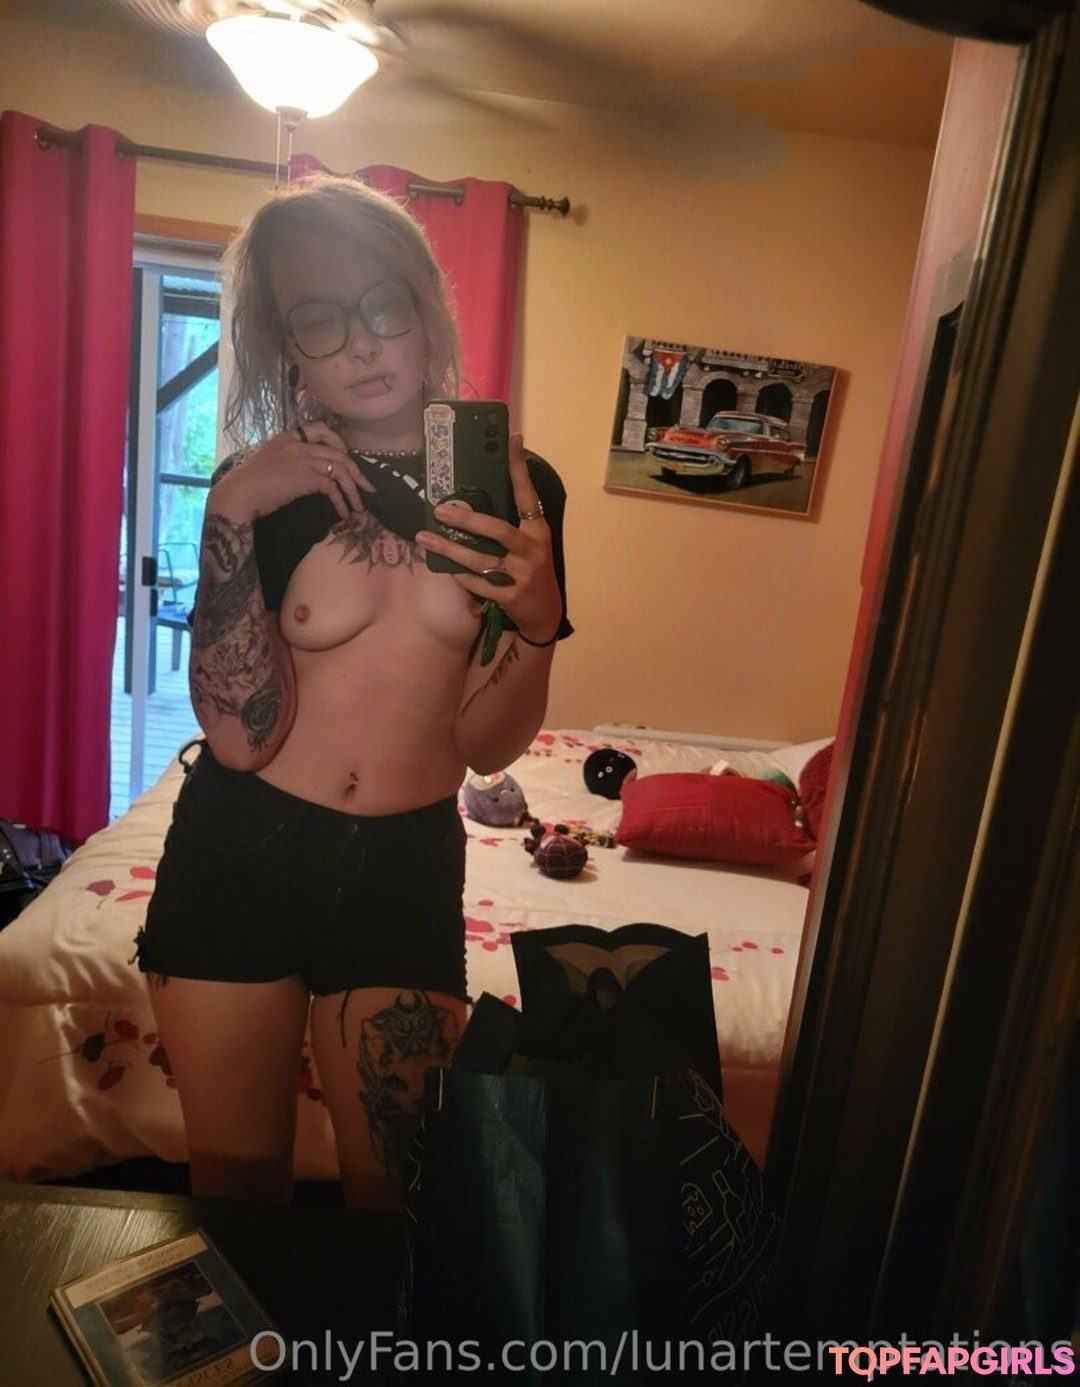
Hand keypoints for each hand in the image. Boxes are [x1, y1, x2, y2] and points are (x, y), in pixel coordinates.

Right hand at [208, 421, 373, 522]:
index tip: (346, 456)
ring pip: (340, 468)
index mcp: (288, 436)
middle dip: (356, 471)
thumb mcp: (272, 461)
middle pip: (338, 451)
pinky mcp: (307, 476)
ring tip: (359, 507)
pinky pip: (333, 487)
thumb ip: (292, 459)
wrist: (240, 493)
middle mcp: (299, 444)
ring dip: (353, 490)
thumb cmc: (252, 483)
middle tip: (366, 488)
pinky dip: (341, 501)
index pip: (320, 428)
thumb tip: (314, 474)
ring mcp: (304, 458)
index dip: (338, 441)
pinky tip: (342, 513)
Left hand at [416, 434, 562, 643]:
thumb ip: (512, 524)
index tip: (511, 439)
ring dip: (449, 548)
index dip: (519, 468)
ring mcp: (521, 575)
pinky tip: (444, 565)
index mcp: (537, 532)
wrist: (545, 614)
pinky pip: (477, 583)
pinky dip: (460, 574)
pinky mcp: (509, 596)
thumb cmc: (532, 571)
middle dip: (466, 519)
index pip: (527, 494)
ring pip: (479, 559)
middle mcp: (532, 551)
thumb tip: (477, 499)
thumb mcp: (531, 545)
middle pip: (497, 530)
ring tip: (424, 537)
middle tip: (440, 510)